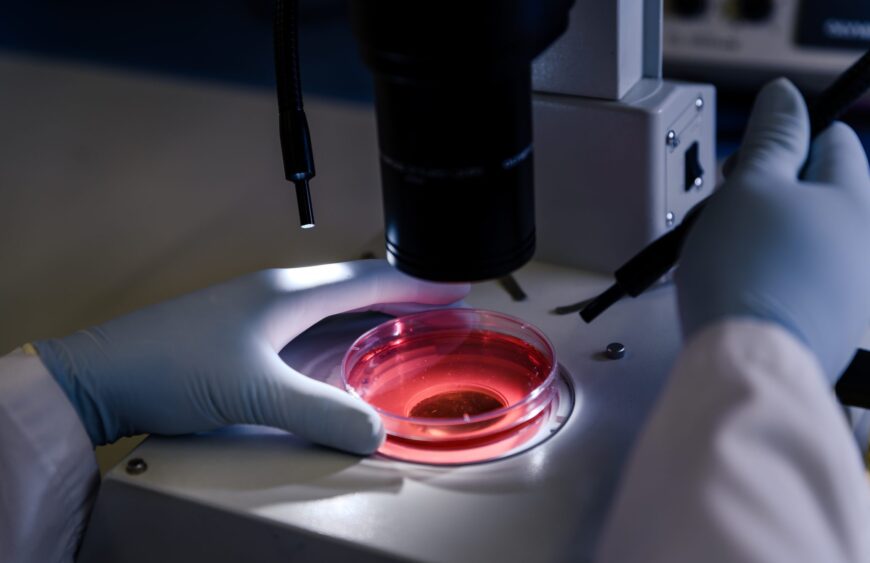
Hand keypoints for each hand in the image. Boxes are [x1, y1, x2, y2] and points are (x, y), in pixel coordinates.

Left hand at [34, 260, 468, 452]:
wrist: (103, 375)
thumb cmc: (172, 366)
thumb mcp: (255, 392)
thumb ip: (320, 412)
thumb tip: (376, 433)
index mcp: (288, 292)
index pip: (368, 279)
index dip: (416, 284)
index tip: (456, 287)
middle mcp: (277, 295)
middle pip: (355, 288)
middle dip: (402, 297)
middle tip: (443, 310)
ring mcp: (258, 314)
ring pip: (332, 308)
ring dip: (372, 316)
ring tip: (406, 329)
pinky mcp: (243, 337)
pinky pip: (309, 330)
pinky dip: (341, 338)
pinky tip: (345, 357)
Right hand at [677, 78, 869, 381]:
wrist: (749, 360)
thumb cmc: (749, 274)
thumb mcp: (750, 185)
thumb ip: (772, 136)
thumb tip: (785, 96)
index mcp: (857, 199)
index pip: (832, 138)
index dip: (784, 140)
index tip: (748, 161)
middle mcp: (867, 241)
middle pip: (820, 189)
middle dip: (771, 189)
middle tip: (731, 206)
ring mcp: (854, 286)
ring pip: (807, 235)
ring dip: (768, 232)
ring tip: (729, 250)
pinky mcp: (833, 320)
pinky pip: (803, 276)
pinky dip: (772, 272)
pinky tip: (745, 284)